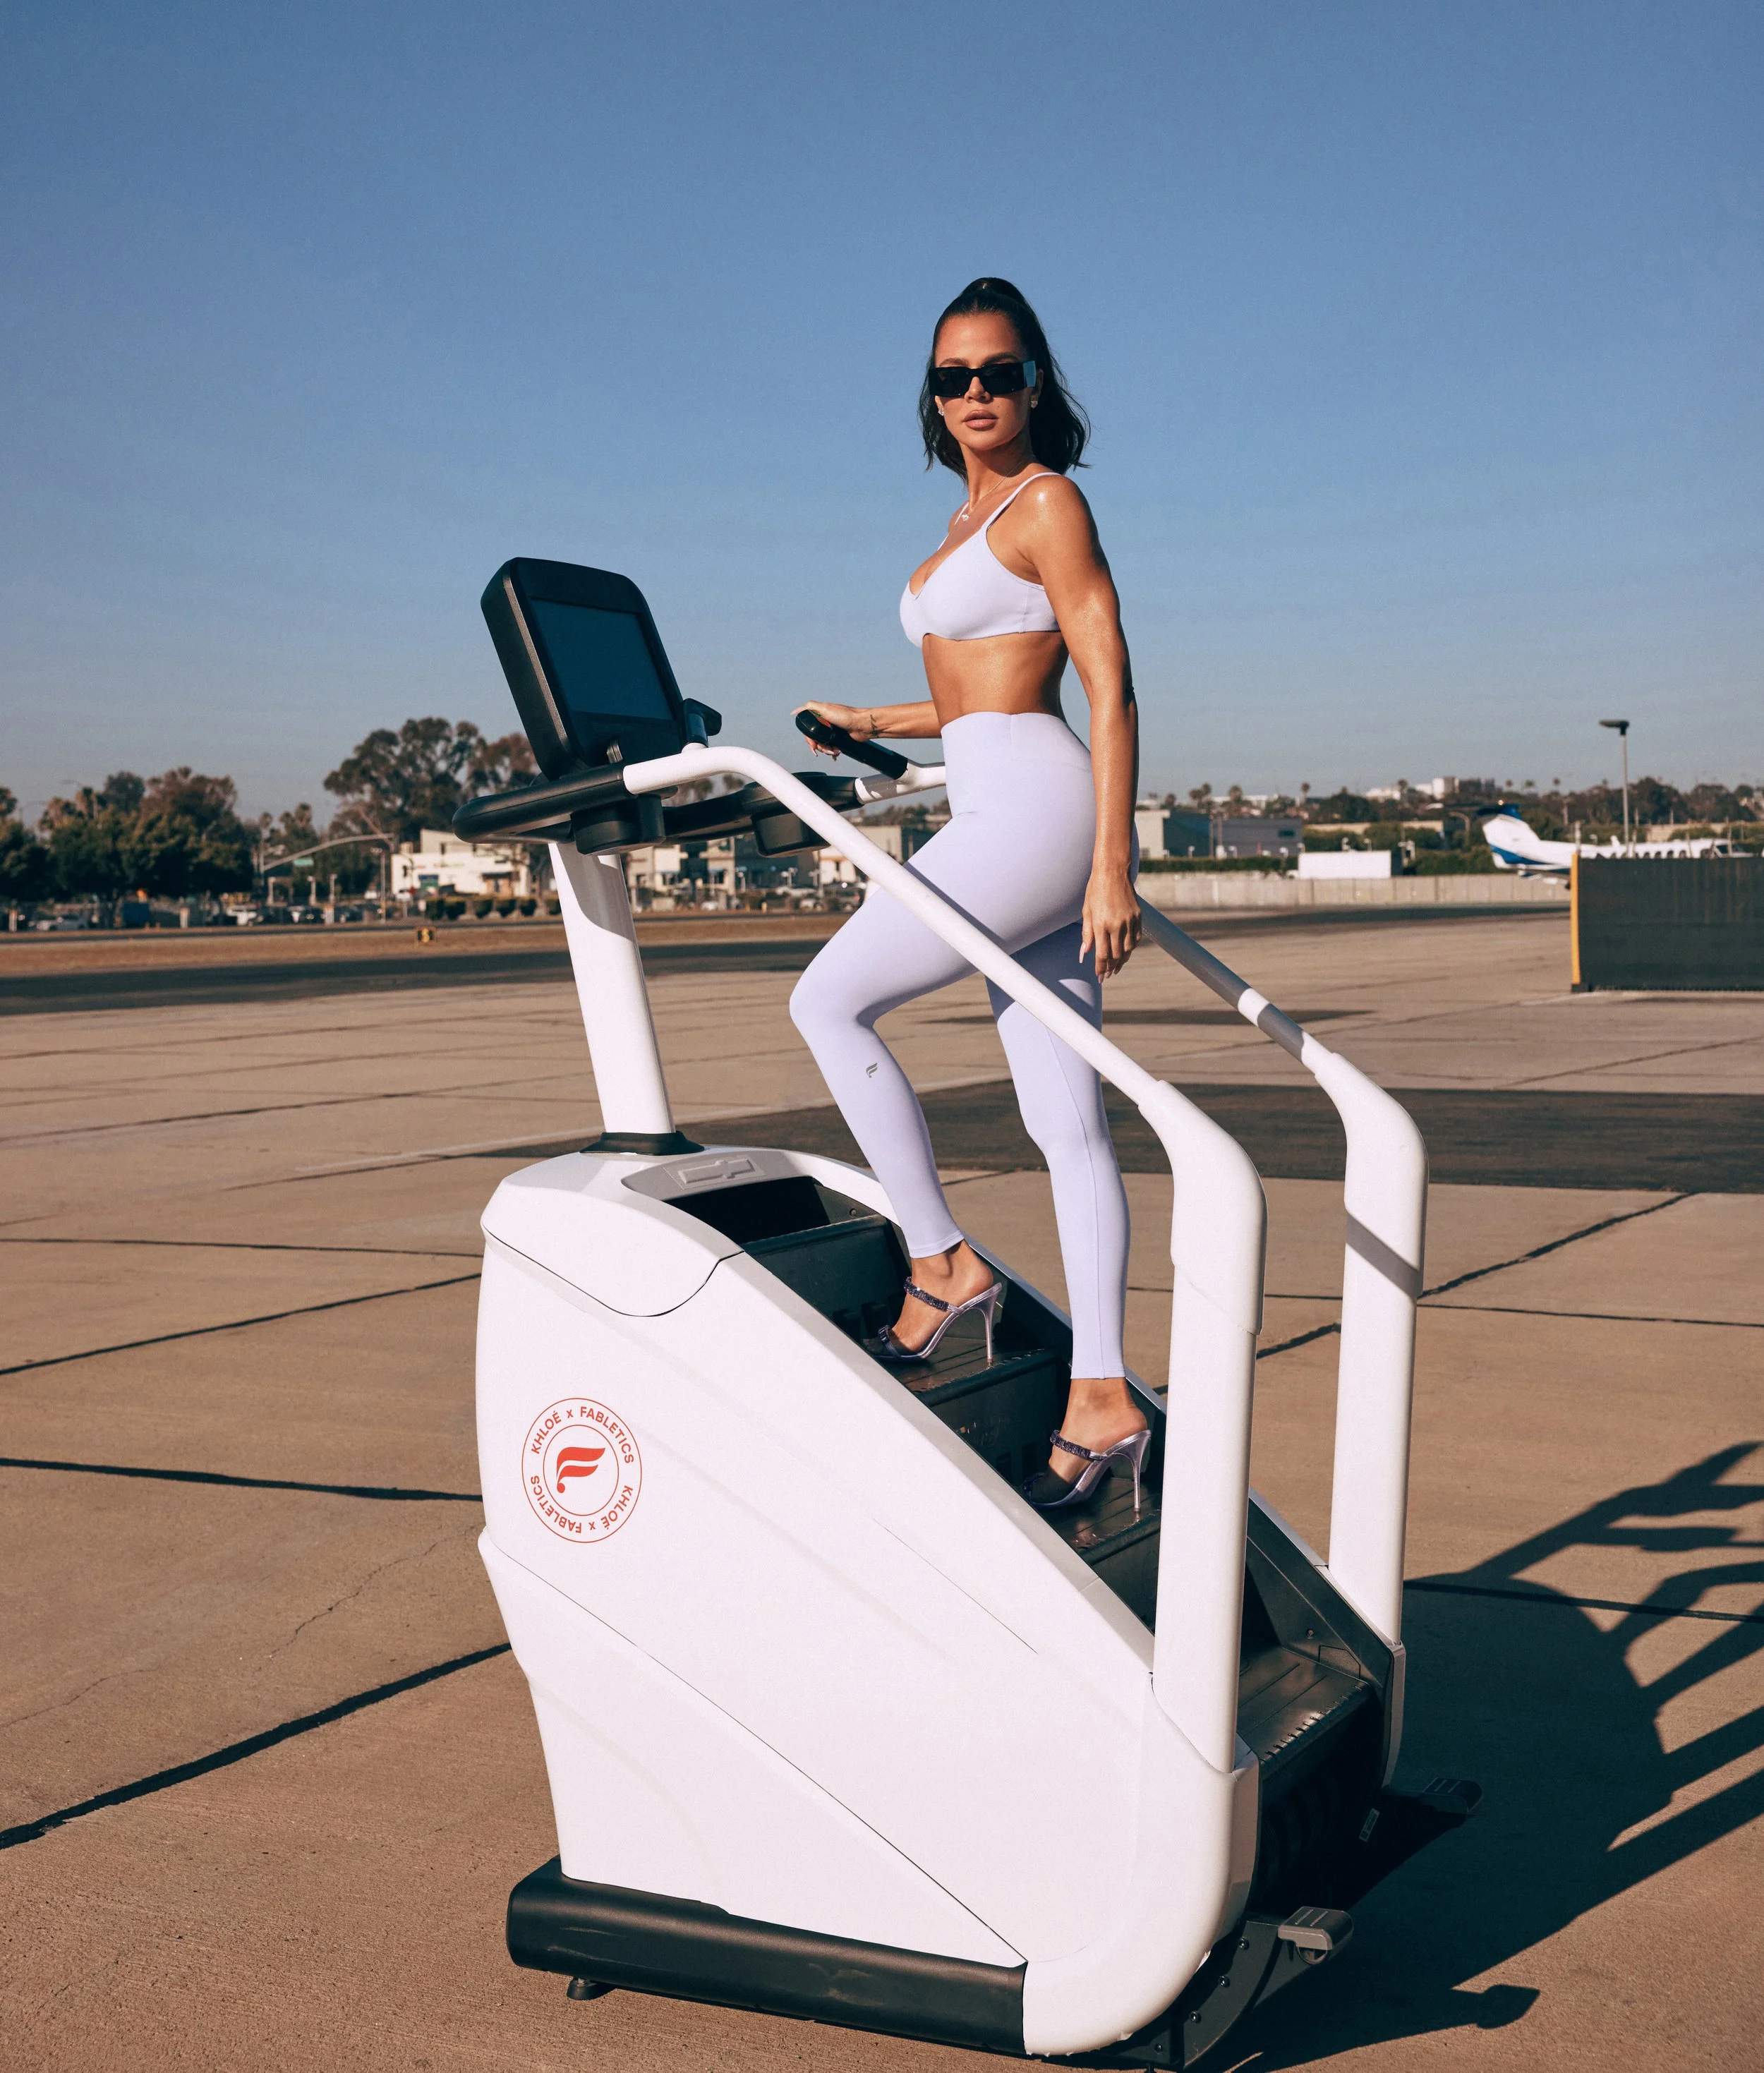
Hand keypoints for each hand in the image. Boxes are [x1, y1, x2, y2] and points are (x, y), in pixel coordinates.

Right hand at [794, 701, 873, 757]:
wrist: (862, 726)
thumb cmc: (846, 716)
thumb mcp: (826, 708)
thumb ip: (810, 707)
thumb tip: (796, 711)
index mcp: (820, 715)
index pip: (808, 730)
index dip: (809, 739)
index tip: (813, 745)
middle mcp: (825, 723)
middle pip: (815, 739)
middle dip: (819, 746)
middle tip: (826, 749)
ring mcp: (832, 731)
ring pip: (822, 744)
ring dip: (827, 749)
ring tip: (835, 750)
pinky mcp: (838, 738)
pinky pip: (831, 747)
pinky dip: (832, 751)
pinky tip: (837, 751)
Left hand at [1081, 866, 1141, 980]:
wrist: (1113, 872)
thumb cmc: (1095, 890)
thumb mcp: (1086, 911)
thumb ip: (1087, 933)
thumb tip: (1085, 953)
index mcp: (1101, 924)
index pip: (1102, 955)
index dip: (1101, 968)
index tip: (1100, 977)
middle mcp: (1117, 925)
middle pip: (1116, 955)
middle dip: (1111, 967)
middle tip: (1108, 975)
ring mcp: (1129, 921)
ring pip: (1128, 949)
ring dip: (1122, 960)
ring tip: (1117, 967)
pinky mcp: (1138, 916)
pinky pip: (1136, 938)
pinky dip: (1131, 948)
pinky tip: (1126, 952)